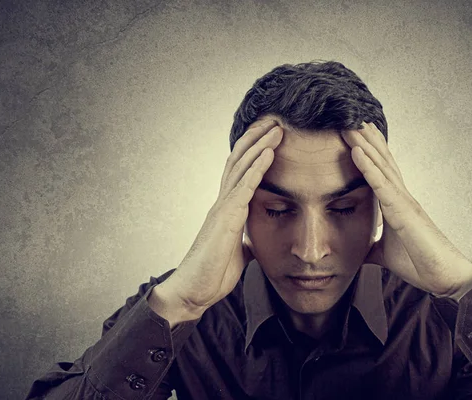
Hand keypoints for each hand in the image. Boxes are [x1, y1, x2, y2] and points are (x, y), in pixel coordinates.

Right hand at [155, 120, 282, 318]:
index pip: (240, 171)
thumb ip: (246, 241)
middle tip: (275, 120)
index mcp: (226, 208)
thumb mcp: (238, 253)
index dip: (254, 151)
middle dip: (257, 138)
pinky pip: (243, 187)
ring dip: (260, 145)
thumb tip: (255, 243)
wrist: (193, 292)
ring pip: (241, 166)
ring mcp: (222, 208)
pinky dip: (257, 168)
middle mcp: (222, 202)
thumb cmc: (213, 273)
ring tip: (277, 127)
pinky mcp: (224, 219)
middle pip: (239, 160)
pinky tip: (269, 153)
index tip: (270, 135)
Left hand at [341, 122, 471, 299]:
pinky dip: (368, 167)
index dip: (368, 151)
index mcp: (397, 204)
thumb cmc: (419, 263)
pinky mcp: (404, 213)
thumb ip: (372, 246)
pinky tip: (357, 151)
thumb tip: (359, 249)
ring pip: (381, 165)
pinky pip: (382, 186)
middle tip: (349, 117)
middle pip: (381, 160)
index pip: (380, 171)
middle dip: (365, 139)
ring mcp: (404, 202)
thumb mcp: (385, 254)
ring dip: (364, 144)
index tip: (355, 134)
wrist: (444, 278)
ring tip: (349, 124)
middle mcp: (401, 196)